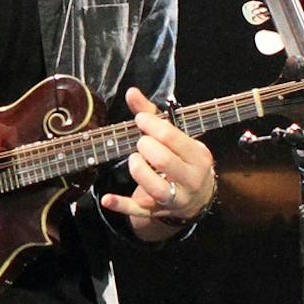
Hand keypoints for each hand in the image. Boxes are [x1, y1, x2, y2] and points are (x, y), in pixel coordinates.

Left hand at [101, 88, 217, 239]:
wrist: (197, 198)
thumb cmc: (183, 160)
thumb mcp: (177, 139)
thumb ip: (153, 114)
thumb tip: (131, 92)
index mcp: (198, 156)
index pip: (171, 137)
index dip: (150, 125)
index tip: (140, 120)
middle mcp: (191, 179)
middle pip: (163, 161)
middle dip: (145, 147)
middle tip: (141, 144)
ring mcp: (175, 199)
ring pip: (155, 188)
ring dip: (138, 170)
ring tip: (134, 160)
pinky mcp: (158, 211)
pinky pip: (138, 211)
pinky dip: (121, 205)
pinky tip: (106, 199)